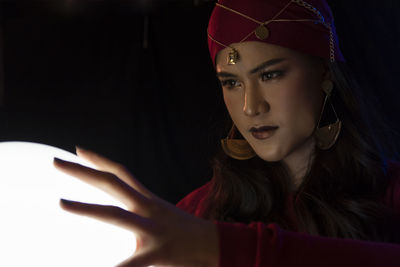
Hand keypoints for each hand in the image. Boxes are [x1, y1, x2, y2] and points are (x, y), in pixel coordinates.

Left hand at [53, 147, 218, 266]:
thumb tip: (119, 212)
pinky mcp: (156, 252)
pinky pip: (129, 263)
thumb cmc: (183, 230)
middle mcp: (148, 208)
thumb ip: (140, 209)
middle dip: (84, 172)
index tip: (78, 150)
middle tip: (56, 161)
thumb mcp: (161, 213)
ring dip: (87, 208)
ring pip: (116, 214)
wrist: (215, 245)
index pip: (121, 174)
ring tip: (61, 203)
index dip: (99, 160)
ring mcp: (151, 229)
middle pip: (113, 184)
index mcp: (148, 200)